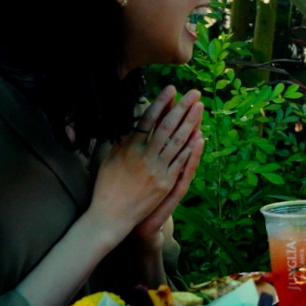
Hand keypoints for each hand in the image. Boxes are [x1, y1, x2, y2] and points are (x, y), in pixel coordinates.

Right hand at [90, 87, 203, 243]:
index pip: (147, 119)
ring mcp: (157, 170)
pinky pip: (181, 161)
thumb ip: (121, 143)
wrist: (111, 216)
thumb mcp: (109, 160)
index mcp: (129, 148)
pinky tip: (200, 134)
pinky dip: (191, 147)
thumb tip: (130, 127)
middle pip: (167, 126)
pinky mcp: (166, 183)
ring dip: (191, 122)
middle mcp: (145, 156)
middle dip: (182, 107)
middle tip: (193, 92)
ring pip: (178, 141)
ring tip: (200, 107)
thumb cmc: (106, 188)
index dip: (161, 102)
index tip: (171, 88)